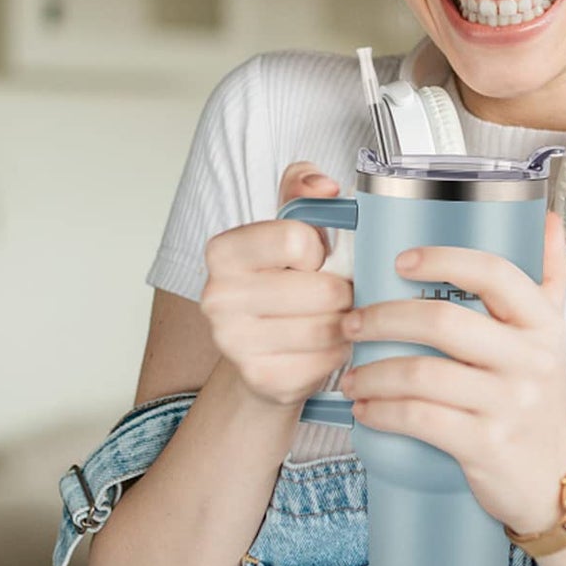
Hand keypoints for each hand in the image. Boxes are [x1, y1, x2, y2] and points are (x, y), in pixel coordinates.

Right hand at [199, 161, 353, 408]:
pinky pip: (326, 361)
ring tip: (336, 316)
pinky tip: (328, 346)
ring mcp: (234, 344)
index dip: (319, 249)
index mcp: (224, 251)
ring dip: (347, 322)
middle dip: (344, 290)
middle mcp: (217, 297)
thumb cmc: (283, 278)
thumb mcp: (290, 222)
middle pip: (322, 289)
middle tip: (339, 292)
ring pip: (328, 327)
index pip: (298, 239)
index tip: (312, 258)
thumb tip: (326, 187)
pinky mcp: (261, 379)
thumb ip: (304, 186)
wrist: (261, 348)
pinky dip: (339, 352)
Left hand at [337, 210, 565, 534]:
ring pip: (423, 374)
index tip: (401, 261)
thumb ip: (549, 276)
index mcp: (541, 324)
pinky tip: (366, 410)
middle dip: (383, 318)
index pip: (494, 273)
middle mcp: (529, 360)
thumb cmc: (539, 400)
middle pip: (443, 321)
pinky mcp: (485, 445)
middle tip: (352, 322)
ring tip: (351, 374)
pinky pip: (420, 419)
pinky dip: (382, 412)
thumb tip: (549, 220)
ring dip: (373, 372)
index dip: (443, 259)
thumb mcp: (552, 335)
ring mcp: (508, 404)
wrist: (553, 478)